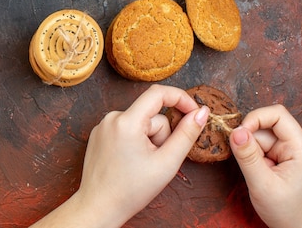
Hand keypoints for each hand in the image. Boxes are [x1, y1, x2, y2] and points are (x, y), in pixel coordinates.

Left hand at [30, 84, 208, 227]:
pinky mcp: (98, 134)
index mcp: (126, 121)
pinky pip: (126, 129)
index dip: (181, 99)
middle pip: (151, 114)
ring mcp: (102, 125)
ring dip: (148, 139)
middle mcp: (111, 117)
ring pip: (140, 123)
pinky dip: (134, 141)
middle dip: (162, 134)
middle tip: (157, 160)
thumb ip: (187, 134)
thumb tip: (202, 111)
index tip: (195, 112)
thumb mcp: (167, 163)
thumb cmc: (131, 190)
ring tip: (141, 164)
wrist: (99, 207)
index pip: (158, 93)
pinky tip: (129, 161)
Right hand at [230, 104, 301, 227]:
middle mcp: (294, 144)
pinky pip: (256, 144)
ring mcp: (285, 149)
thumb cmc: (285, 209)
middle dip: (249, 137)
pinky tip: (254, 169)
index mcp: (300, 148)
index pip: (278, 115)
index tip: (240, 134)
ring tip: (253, 170)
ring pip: (258, 134)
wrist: (293, 226)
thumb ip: (248, 156)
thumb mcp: (262, 184)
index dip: (256, 118)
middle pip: (265, 123)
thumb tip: (235, 131)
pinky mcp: (276, 155)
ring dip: (248, 148)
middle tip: (243, 156)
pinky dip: (249, 153)